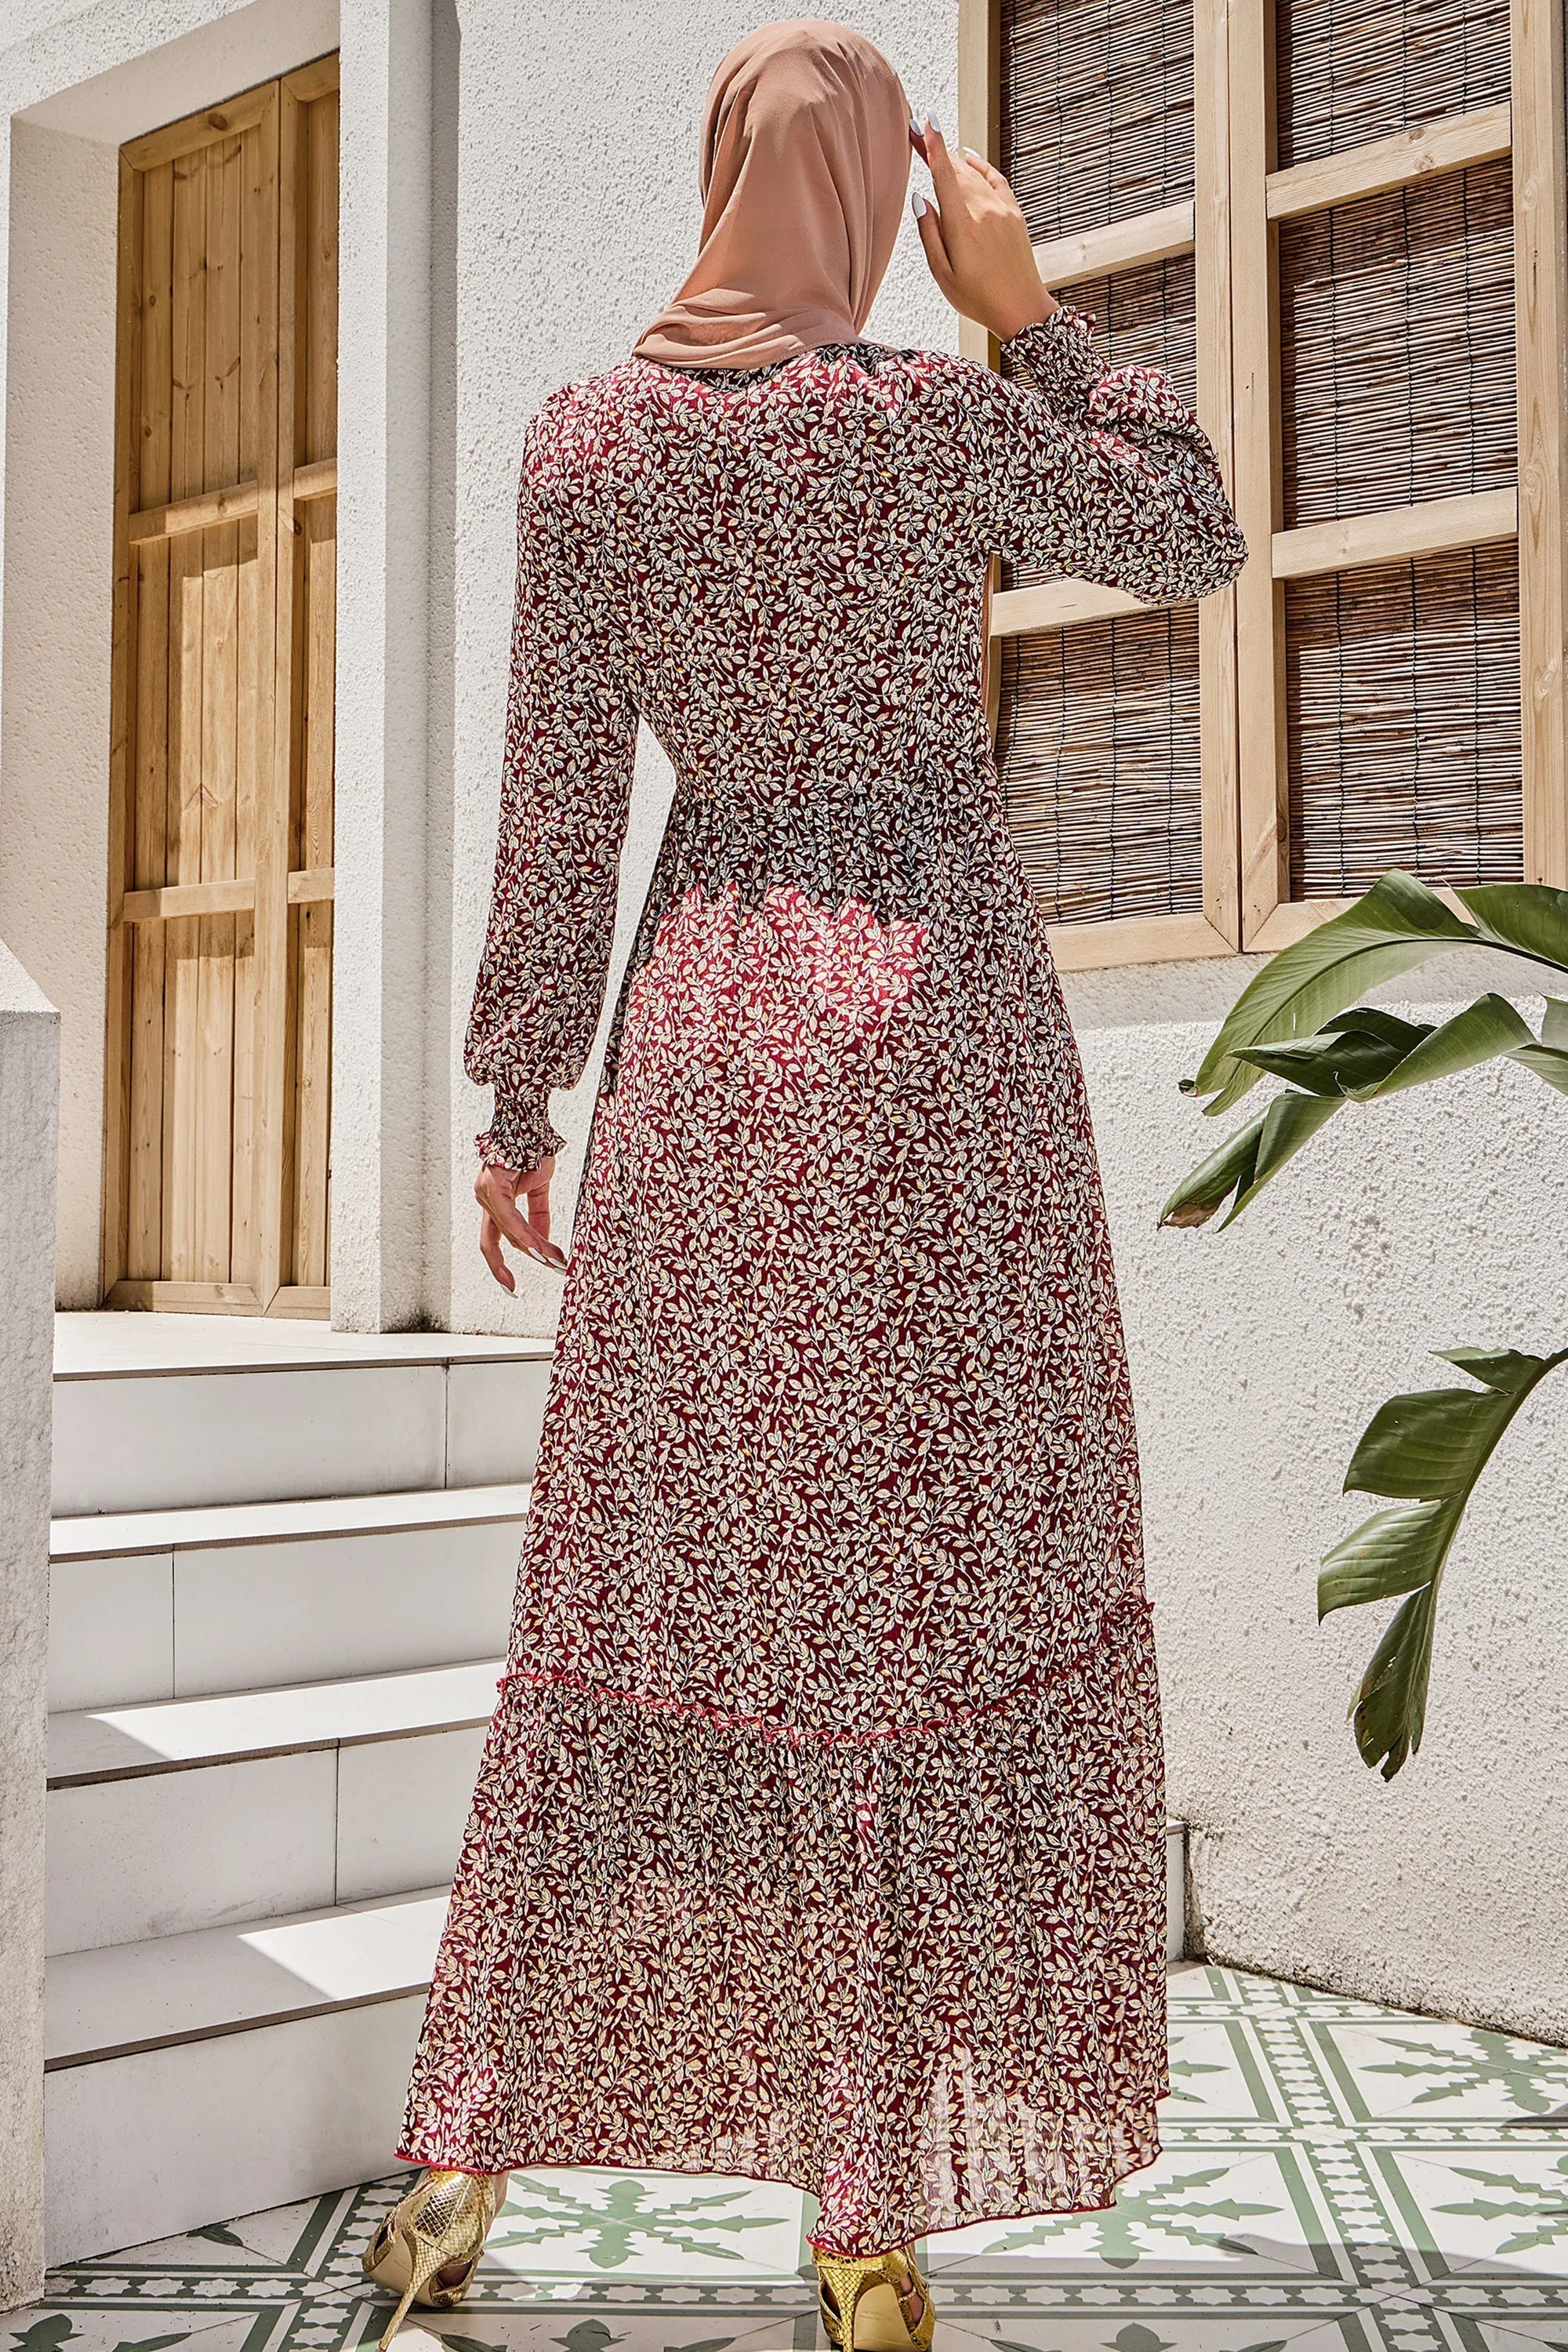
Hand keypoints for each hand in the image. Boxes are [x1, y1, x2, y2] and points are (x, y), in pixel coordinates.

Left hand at [476, 1157, 568, 1290]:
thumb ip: (538, 1216)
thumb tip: (543, 1242)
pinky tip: (539, 1247)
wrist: (530, 1121)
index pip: (493, 1240)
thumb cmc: (532, 1148)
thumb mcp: (539, 1188)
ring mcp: (486, 1192)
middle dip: (527, 1259)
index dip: (500, 1264)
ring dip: (535, 1249)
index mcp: (494, 1200)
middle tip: (550, 1270)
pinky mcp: (493, 1186)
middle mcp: (485, 1197)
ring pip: (509, 1233)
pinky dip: (526, 1235)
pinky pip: (511, 1219)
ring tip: (555, 1260)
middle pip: (500, 1241)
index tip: (511, 1284)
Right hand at [909, 117, 1058, 341]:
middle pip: (955, 168)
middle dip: (935, 147)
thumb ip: (929, 234)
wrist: (1022, 310)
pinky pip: (995, 179)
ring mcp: (1002, 209)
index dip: (930, 144)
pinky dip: (980, 165)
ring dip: (952, 158)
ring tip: (935, 145)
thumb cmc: (979, 298)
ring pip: (973, 173)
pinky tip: (968, 157)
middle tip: (916, 128)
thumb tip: (920, 199)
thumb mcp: (943, 274)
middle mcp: (983, 210)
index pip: (943, 173)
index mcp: (962, 225)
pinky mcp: (1014, 213)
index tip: (921, 120)